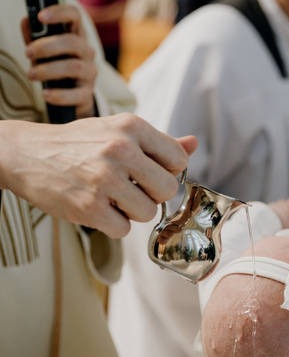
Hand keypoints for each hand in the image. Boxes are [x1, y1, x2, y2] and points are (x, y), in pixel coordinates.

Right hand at [0, 113, 197, 237]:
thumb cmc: (80, 143)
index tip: (148, 173)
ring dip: (132, 212)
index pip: (178, 160)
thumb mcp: (117, 131)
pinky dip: (113, 225)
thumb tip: (193, 144)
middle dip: (152, 195)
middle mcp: (119, 149)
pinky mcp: (89, 207)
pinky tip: (97, 208)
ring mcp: (104, 179)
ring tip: (110, 197)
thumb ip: (158, 142)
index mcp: (131, 127)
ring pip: (147, 212)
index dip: (167, 172)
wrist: (28, 154)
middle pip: (167, 190)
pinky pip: (123, 230)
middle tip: (130, 188)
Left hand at [23, 4, 97, 118]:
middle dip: (47, 47)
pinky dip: (59, 95)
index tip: (40, 17)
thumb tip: (27, 22)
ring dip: (49, 70)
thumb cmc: (55, 65)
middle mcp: (87, 52)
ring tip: (31, 74)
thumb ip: (34, 35)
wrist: (71, 95)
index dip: (59, 13)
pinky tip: (45, 94)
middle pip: (72, 42)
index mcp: (76, 35)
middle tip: (28, 53)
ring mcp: (89, 73)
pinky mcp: (87, 94)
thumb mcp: (43, 49)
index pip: (74, 16)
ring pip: (74, 67)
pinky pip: (76, 94)